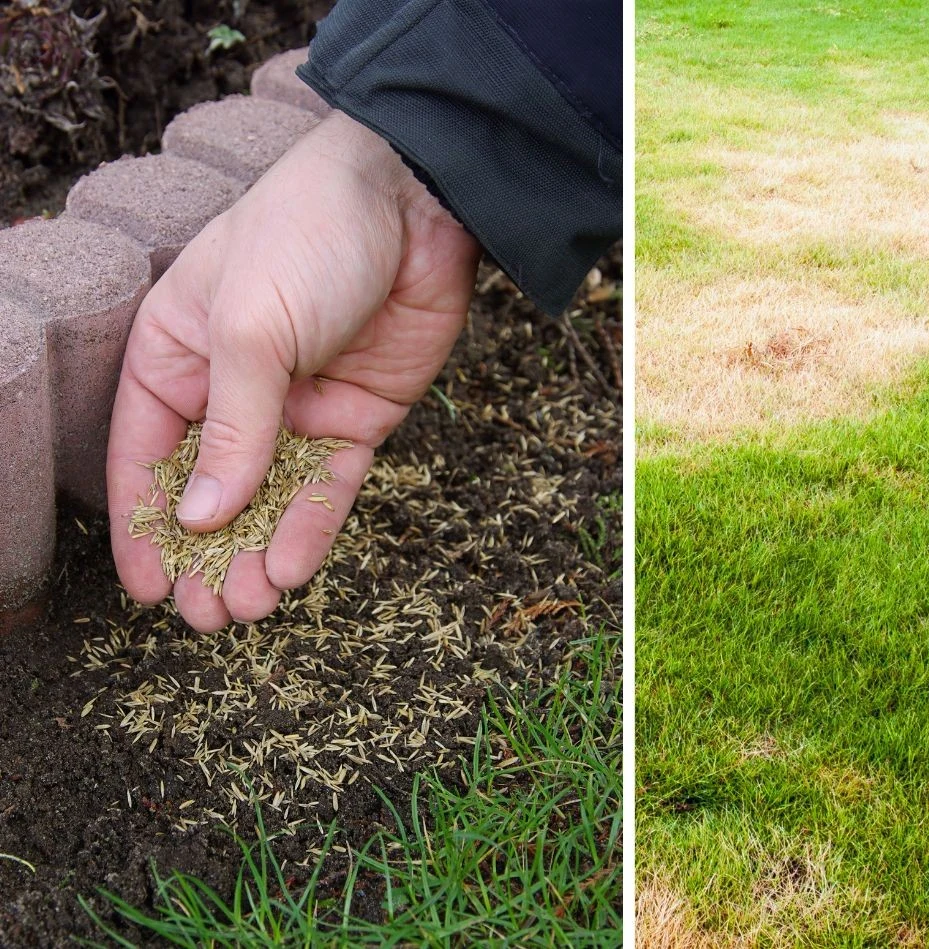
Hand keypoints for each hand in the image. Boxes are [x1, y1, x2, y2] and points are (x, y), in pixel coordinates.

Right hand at [107, 111, 480, 630]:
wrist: (416, 203)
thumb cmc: (308, 237)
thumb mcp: (250, 331)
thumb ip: (231, 429)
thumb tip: (198, 518)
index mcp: (177, 354)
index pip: (147, 452)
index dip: (143, 524)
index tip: (147, 588)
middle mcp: (233, 387)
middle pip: (211, 488)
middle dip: (206, 556)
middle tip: (208, 617)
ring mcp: (298, 406)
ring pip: (270, 498)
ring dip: (258, 554)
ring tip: (248, 610)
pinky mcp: (358, 417)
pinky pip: (329, 485)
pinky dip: (312, 526)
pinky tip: (294, 569)